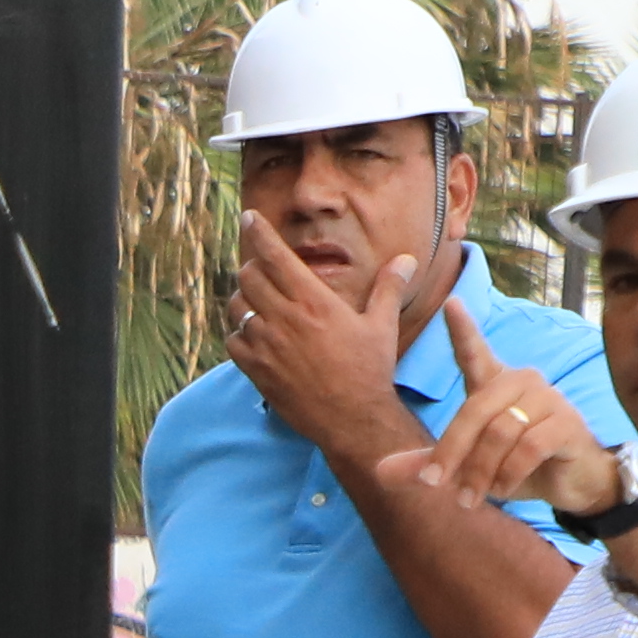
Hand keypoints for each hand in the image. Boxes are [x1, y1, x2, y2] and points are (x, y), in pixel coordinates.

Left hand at [230, 203, 425, 476]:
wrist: (352, 419)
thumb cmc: (370, 370)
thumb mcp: (382, 325)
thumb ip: (388, 287)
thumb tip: (406, 259)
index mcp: (313, 300)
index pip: (275, 254)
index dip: (258, 232)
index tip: (249, 218)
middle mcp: (284, 318)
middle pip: (248, 275)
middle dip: (253, 267)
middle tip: (263, 271)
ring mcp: (266, 344)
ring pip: (236, 306)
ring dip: (244, 300)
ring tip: (258, 303)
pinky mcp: (255, 369)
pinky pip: (232, 340)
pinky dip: (238, 333)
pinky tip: (254, 336)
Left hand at [419, 289, 629, 527]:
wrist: (574, 482)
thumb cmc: (519, 465)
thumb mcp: (468, 466)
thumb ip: (428, 464)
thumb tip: (379, 472)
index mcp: (495, 384)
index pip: (475, 352)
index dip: (463, 329)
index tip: (451, 303)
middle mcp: (521, 382)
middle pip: (474, 410)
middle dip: (451, 451)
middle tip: (435, 486)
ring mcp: (547, 399)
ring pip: (500, 431)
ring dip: (480, 471)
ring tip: (471, 497)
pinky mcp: (566, 423)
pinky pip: (528, 446)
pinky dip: (509, 474)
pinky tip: (503, 490)